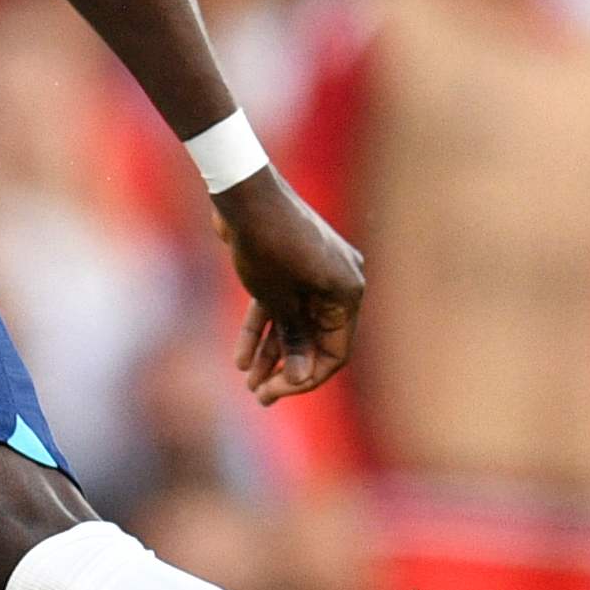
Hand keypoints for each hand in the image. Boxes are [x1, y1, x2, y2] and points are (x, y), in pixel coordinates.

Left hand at [216, 168, 361, 402]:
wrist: (243, 193)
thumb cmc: (266, 244)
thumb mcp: (277, 299)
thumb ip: (293, 339)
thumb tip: (303, 377)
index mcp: (348, 292)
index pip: (335, 351)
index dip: (306, 378)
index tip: (277, 393)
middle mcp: (339, 282)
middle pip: (314, 339)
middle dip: (286, 368)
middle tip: (259, 397)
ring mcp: (315, 273)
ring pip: (294, 323)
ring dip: (272, 353)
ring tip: (247, 381)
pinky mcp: (291, 266)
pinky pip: (280, 305)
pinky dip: (263, 327)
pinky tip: (241, 357)